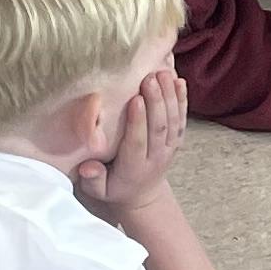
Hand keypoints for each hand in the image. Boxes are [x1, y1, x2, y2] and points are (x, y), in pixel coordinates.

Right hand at [75, 65, 185, 212]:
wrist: (142, 196)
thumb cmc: (114, 188)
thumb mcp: (98, 191)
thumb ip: (93, 179)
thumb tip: (88, 168)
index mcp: (134, 168)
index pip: (137, 141)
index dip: (138, 121)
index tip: (135, 99)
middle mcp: (156, 157)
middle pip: (159, 127)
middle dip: (156, 101)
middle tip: (149, 78)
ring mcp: (169, 148)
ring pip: (173, 120)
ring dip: (169, 96)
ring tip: (163, 73)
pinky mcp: (176, 141)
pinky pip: (182, 119)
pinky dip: (182, 100)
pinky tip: (179, 81)